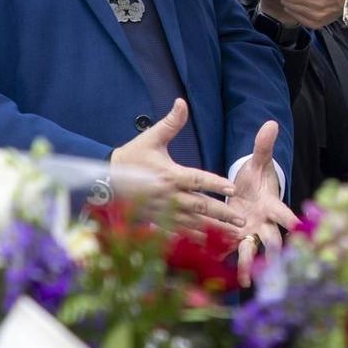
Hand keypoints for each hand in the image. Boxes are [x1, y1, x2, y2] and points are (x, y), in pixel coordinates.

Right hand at [107, 99, 244, 231]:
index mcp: (169, 175)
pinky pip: (179, 232)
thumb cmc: (131, 156)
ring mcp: (163, 210)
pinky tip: (209, 245)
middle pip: (200, 206)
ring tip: (233, 236)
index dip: (214, 184)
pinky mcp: (157, 220)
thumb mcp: (151, 138)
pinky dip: (195, 239)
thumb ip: (170, 123)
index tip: (232, 189)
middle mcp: (168, 195)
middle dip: (222, 214)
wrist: (105, 178)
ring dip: (214, 230)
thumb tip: (182, 102)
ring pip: (193, 223)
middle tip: (241, 220)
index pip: (197, 180)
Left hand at [230, 121, 298, 286]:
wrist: (244, 193)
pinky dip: (226, 261)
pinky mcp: (235, 240)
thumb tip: (271, 123)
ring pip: (252, 251)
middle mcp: (263, 223)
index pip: (283, 212)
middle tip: (276, 262)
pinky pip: (231, 251)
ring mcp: (250, 234)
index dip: (289, 218)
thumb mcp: (257, 163)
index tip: (295, 226)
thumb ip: (263, 147)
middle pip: (271, 238)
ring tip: (246, 281)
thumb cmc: (255, 179)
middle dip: (273, 250)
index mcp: (271, 204)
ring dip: (249, 264)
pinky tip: (219, 275)